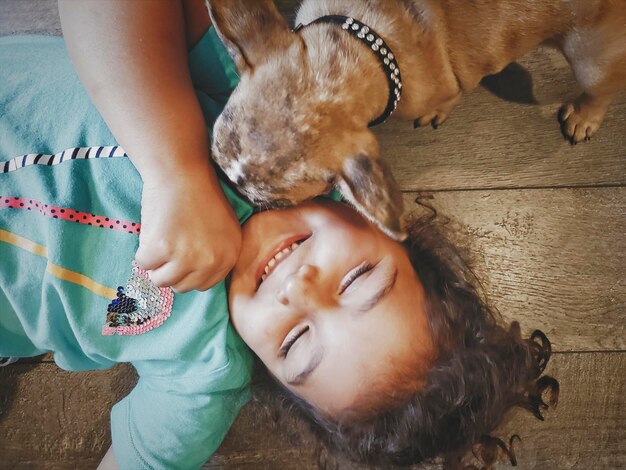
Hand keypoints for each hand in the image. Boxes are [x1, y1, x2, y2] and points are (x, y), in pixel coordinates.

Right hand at [135, 166, 241, 292]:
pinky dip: (142, 251)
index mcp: (229, 256)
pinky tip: (152, 231)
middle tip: (167, 247)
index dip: (188, 273)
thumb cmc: (199, 196)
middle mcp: (211, 261)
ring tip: (159, 240)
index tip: (180, 259)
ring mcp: (187, 257)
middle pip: (182, 286)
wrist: (181, 172)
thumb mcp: (223, 228)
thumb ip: (214, 254)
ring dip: (155, 264)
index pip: (203, 285)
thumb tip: (195, 277)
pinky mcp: (162, 249)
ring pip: (161, 280)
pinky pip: (144, 264)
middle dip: (170, 270)